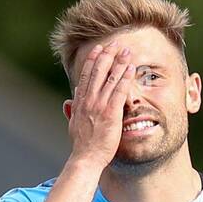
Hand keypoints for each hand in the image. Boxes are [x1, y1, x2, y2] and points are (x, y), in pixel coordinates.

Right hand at [67, 41, 133, 168]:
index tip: (99, 48)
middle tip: (115, 43)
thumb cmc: (81, 145)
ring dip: (119, 62)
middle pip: (98, 71)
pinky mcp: (111, 113)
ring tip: (126, 50)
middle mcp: (89, 100)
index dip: (93, 59)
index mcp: (80, 102)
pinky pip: (119, 91)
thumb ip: (73, 109)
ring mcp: (99, 106)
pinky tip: (131, 68)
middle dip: (107, 55)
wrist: (86, 158)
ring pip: (110, 78)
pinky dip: (125, 78)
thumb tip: (71, 98)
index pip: (86, 75)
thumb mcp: (73, 124)